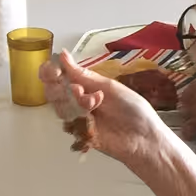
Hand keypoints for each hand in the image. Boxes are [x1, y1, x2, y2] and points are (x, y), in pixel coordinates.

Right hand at [42, 51, 172, 168]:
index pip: (60, 75)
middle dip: (61, 89)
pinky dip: (78, 121)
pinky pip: (68, 126)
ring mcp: (79, 118)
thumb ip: (83, 75)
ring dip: (75, 103)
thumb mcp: (109, 87)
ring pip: (60, 108)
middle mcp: (80, 100)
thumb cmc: (134, 110)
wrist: (144, 139)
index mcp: (88, 84)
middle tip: (78, 90)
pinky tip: (92, 121)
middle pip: (54, 92)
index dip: (51, 72)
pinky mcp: (80, 134)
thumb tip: (63, 55)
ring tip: (94, 104)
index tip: (55, 71)